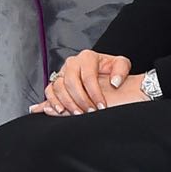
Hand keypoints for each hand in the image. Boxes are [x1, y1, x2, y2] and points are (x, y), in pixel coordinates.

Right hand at [29, 50, 146, 114]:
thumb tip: (114, 82)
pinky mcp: (55, 82)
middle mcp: (72, 62)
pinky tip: (60, 111)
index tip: (102, 106)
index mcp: (87, 57)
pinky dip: (53, 102)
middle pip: (70, 81)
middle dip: (81, 99)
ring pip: (58, 86)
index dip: (95, 93)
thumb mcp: (120, 64)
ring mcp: (62, 72)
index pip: (88, 76)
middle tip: (91, 112)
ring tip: (78, 114)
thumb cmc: (111, 70)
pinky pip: (49, 91)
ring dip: (67, 102)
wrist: (104, 75)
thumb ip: (121, 70)